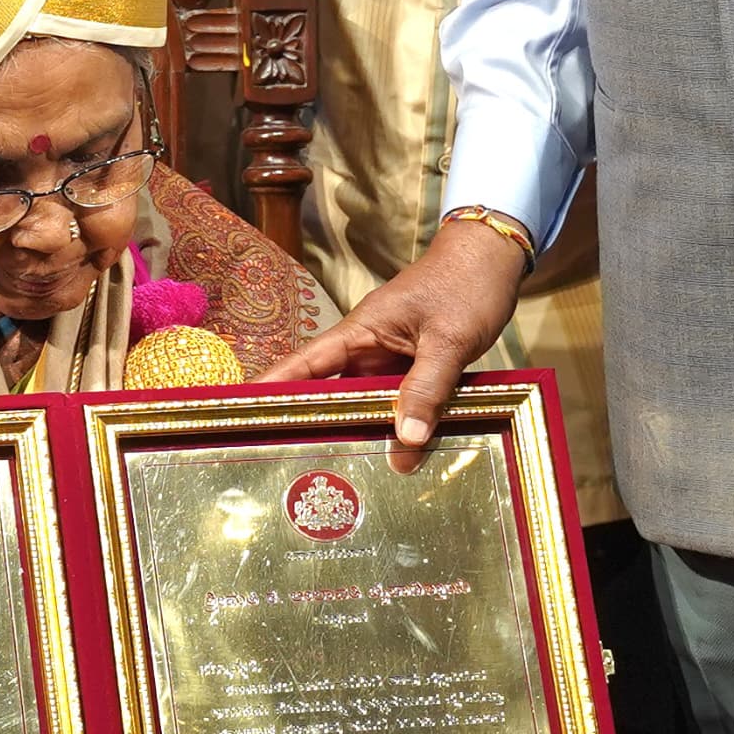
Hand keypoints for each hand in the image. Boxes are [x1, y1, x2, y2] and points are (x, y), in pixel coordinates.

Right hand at [275, 216, 530, 472]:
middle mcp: (368, 348)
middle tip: (290, 463)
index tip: (239, 410)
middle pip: (330, 390)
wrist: (494, 260)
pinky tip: (403, 454)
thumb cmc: (464, 286)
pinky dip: (398, 424)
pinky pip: (399, 401)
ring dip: (361, 429)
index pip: (304, 364)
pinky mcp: (415, 366)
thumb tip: (405, 442)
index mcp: (360, 331)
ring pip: (367, 401)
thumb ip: (427, 389)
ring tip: (345, 472)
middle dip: (311, 423)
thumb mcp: (448, 340)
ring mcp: (392, 358)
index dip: (272, 386)